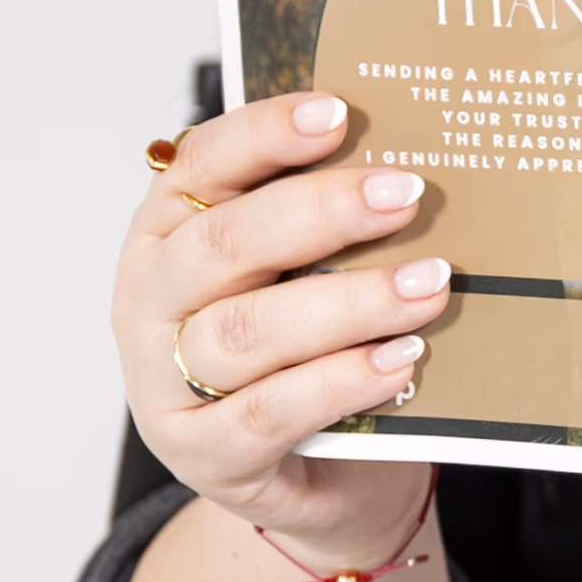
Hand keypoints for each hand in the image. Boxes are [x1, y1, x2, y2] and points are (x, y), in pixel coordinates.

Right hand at [115, 95, 456, 563]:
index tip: (339, 112)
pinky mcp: (202, 453)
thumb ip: (326, 215)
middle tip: (407, 196)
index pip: (203, 163)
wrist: (310, 469)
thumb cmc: (306, 340)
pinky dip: (341, 381)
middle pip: (227, 242)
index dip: (266, 133)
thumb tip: (404, 157)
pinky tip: (402, 361)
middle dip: (323, 212)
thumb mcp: (302, 266)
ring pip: (251, 330)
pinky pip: (271, 412)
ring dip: (350, 303)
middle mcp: (151, 298)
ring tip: (431, 285)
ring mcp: (164, 382)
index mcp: (168, 228)